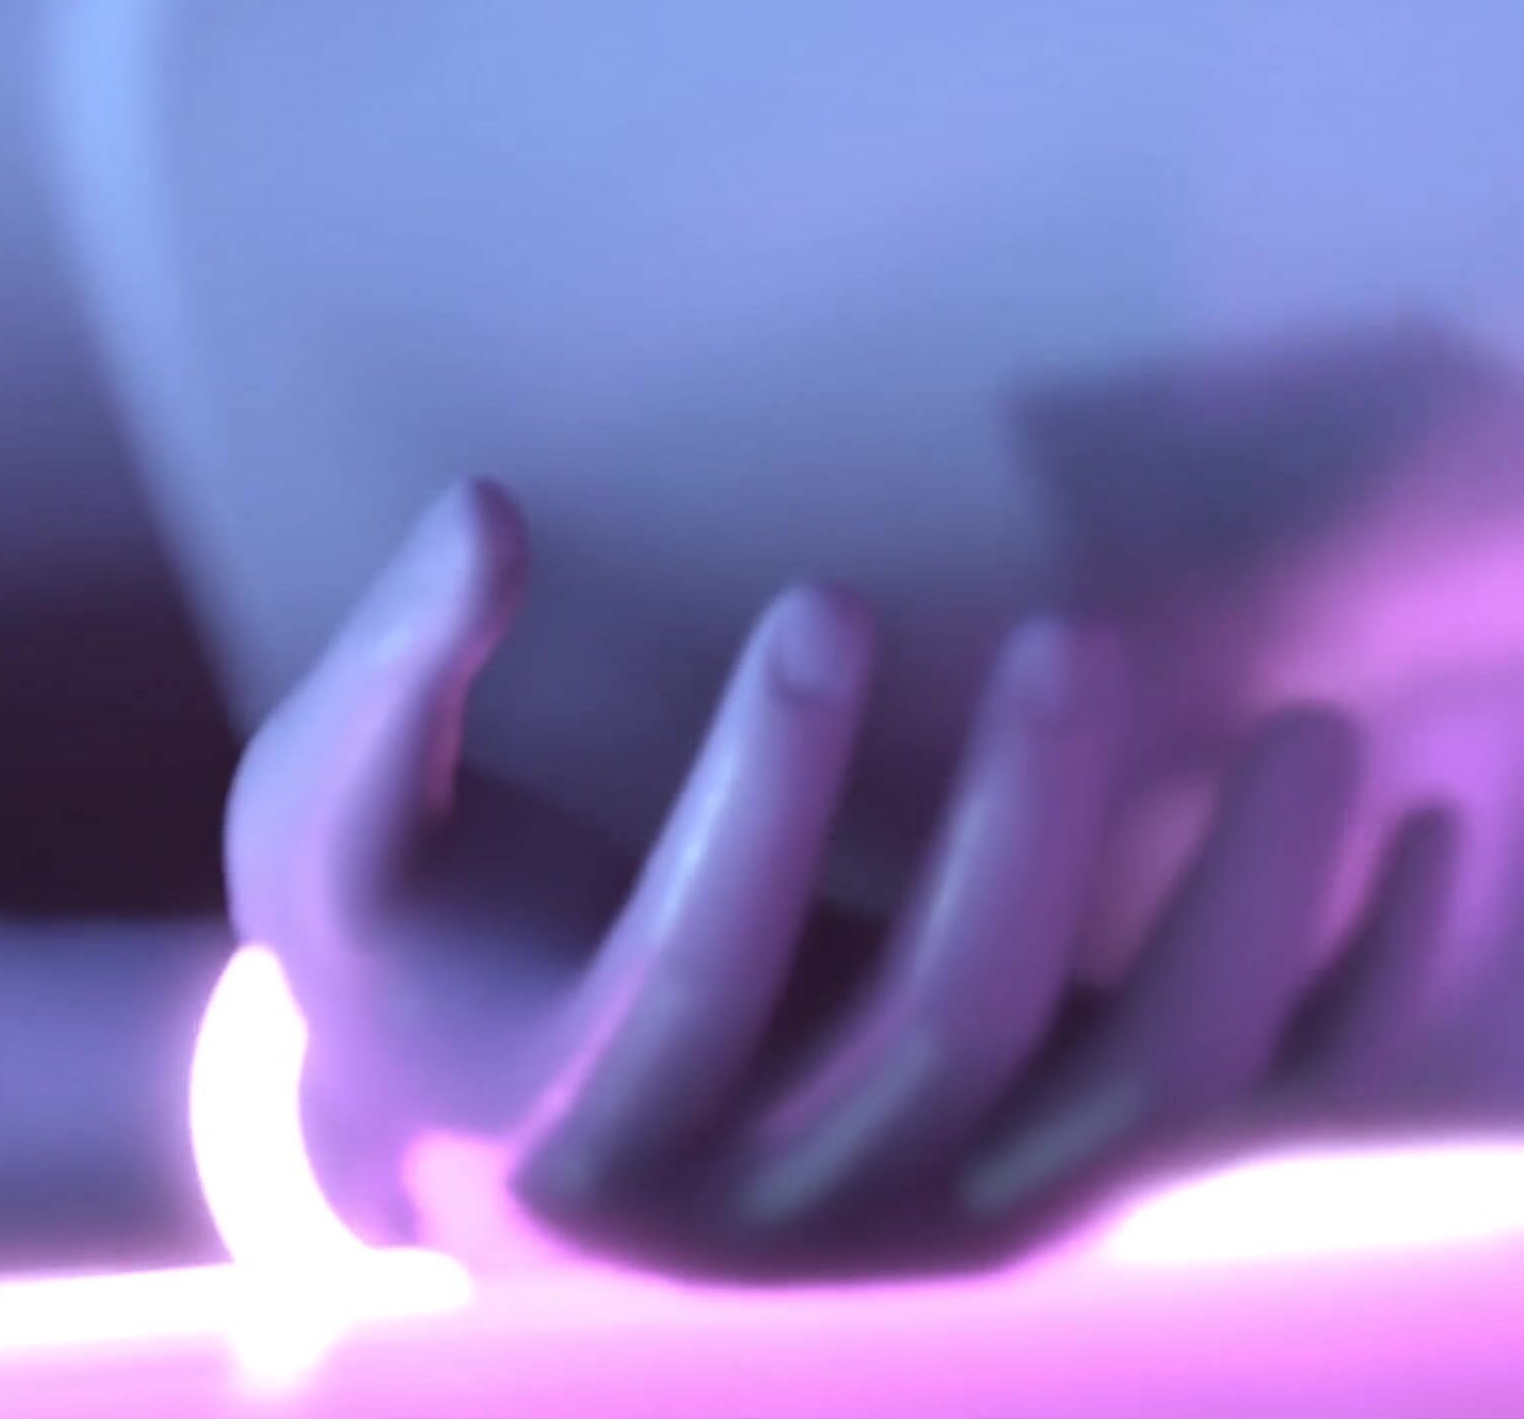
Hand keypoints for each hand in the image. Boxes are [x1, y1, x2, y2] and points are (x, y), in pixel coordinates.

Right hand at [225, 479, 1459, 1277]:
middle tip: (1075, 637)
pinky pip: (1236, 1124)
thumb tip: (482, 509)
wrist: (467, 1142)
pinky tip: (1420, 843)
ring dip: (1236, 924)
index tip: (817, 604)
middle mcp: (760, 1211)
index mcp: (563, 1122)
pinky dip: (1348, 998)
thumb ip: (382, 675)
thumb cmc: (394, 946)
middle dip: (1026, 831)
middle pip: (940, 1040)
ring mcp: (923, 1223)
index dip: (764, 800)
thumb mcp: (319, 820)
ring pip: (1128, 1108)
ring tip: (1308, 735)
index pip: (691, 979)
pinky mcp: (1036, 1196)